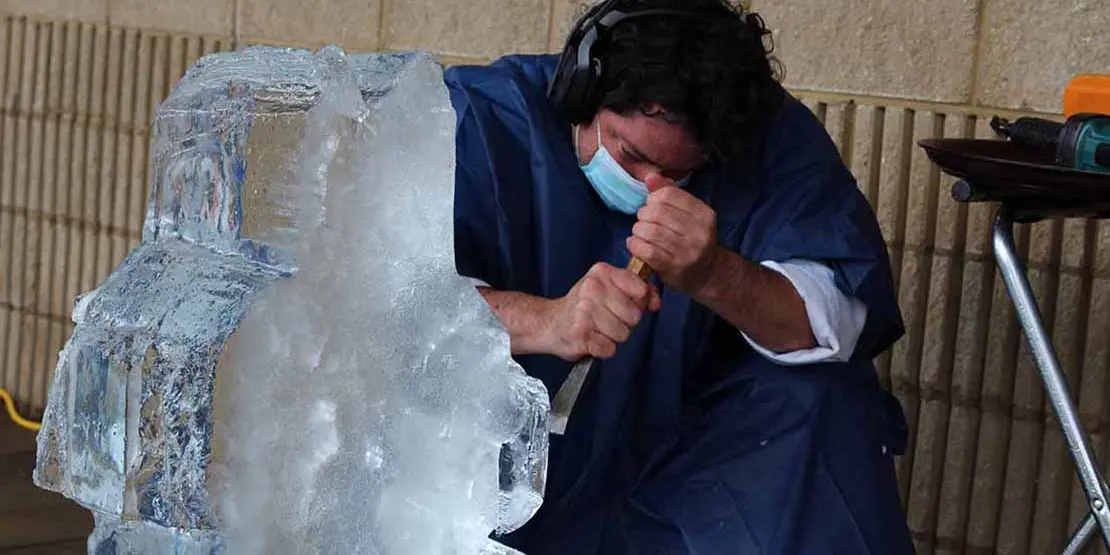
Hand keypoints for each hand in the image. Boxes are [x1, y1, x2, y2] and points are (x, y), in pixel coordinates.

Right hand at [541, 262, 661, 361]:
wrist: (549, 322)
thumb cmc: (583, 306)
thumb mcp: (609, 288)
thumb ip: (637, 290)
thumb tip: (656, 301)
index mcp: (602, 272)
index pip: (640, 290)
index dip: (637, 303)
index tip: (623, 305)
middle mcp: (593, 289)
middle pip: (634, 316)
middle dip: (625, 323)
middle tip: (606, 319)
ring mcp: (585, 311)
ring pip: (623, 334)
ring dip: (613, 337)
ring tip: (598, 330)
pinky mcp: (581, 334)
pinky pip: (609, 348)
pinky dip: (603, 349)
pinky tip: (592, 340)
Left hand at [626, 176, 719, 295]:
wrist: (707, 274)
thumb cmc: (692, 240)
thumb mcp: (687, 215)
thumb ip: (669, 193)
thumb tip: (650, 176)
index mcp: (704, 214)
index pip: (668, 195)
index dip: (653, 199)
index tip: (652, 207)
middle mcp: (700, 232)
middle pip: (657, 212)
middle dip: (643, 216)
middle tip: (643, 222)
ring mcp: (688, 251)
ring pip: (650, 231)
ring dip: (637, 231)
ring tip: (639, 234)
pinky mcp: (674, 267)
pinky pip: (647, 251)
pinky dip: (635, 245)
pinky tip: (635, 244)